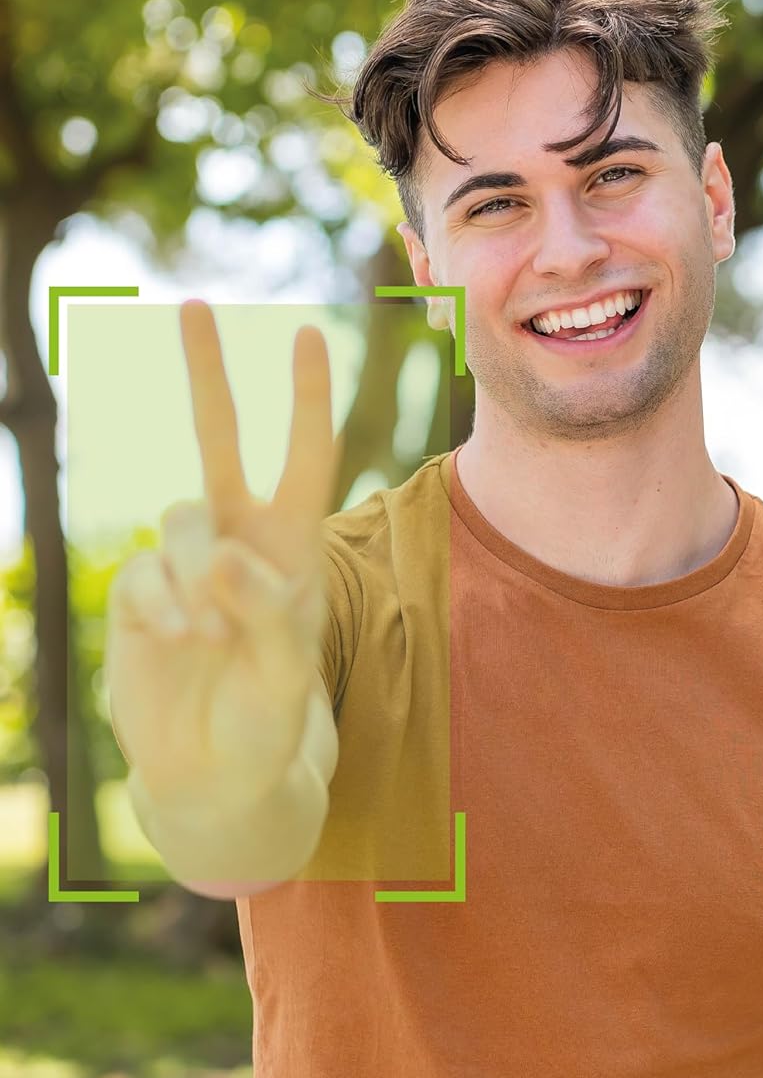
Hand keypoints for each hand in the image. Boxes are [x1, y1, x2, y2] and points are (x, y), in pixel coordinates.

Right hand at [105, 300, 341, 814]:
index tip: (309, 335)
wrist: (213, 774)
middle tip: (193, 303)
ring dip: (197, 573)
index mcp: (293, 545)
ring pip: (179, 517)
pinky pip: (145, 575)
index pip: (303, 457)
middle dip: (209, 374)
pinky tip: (183, 644)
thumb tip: (223, 556)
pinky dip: (164, 608)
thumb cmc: (269, 720)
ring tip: (212, 637)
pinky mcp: (138, 593)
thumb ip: (264, 612)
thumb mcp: (287, 670)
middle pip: (218, 440)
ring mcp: (184, 563)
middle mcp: (237, 540)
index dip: (306, 398)